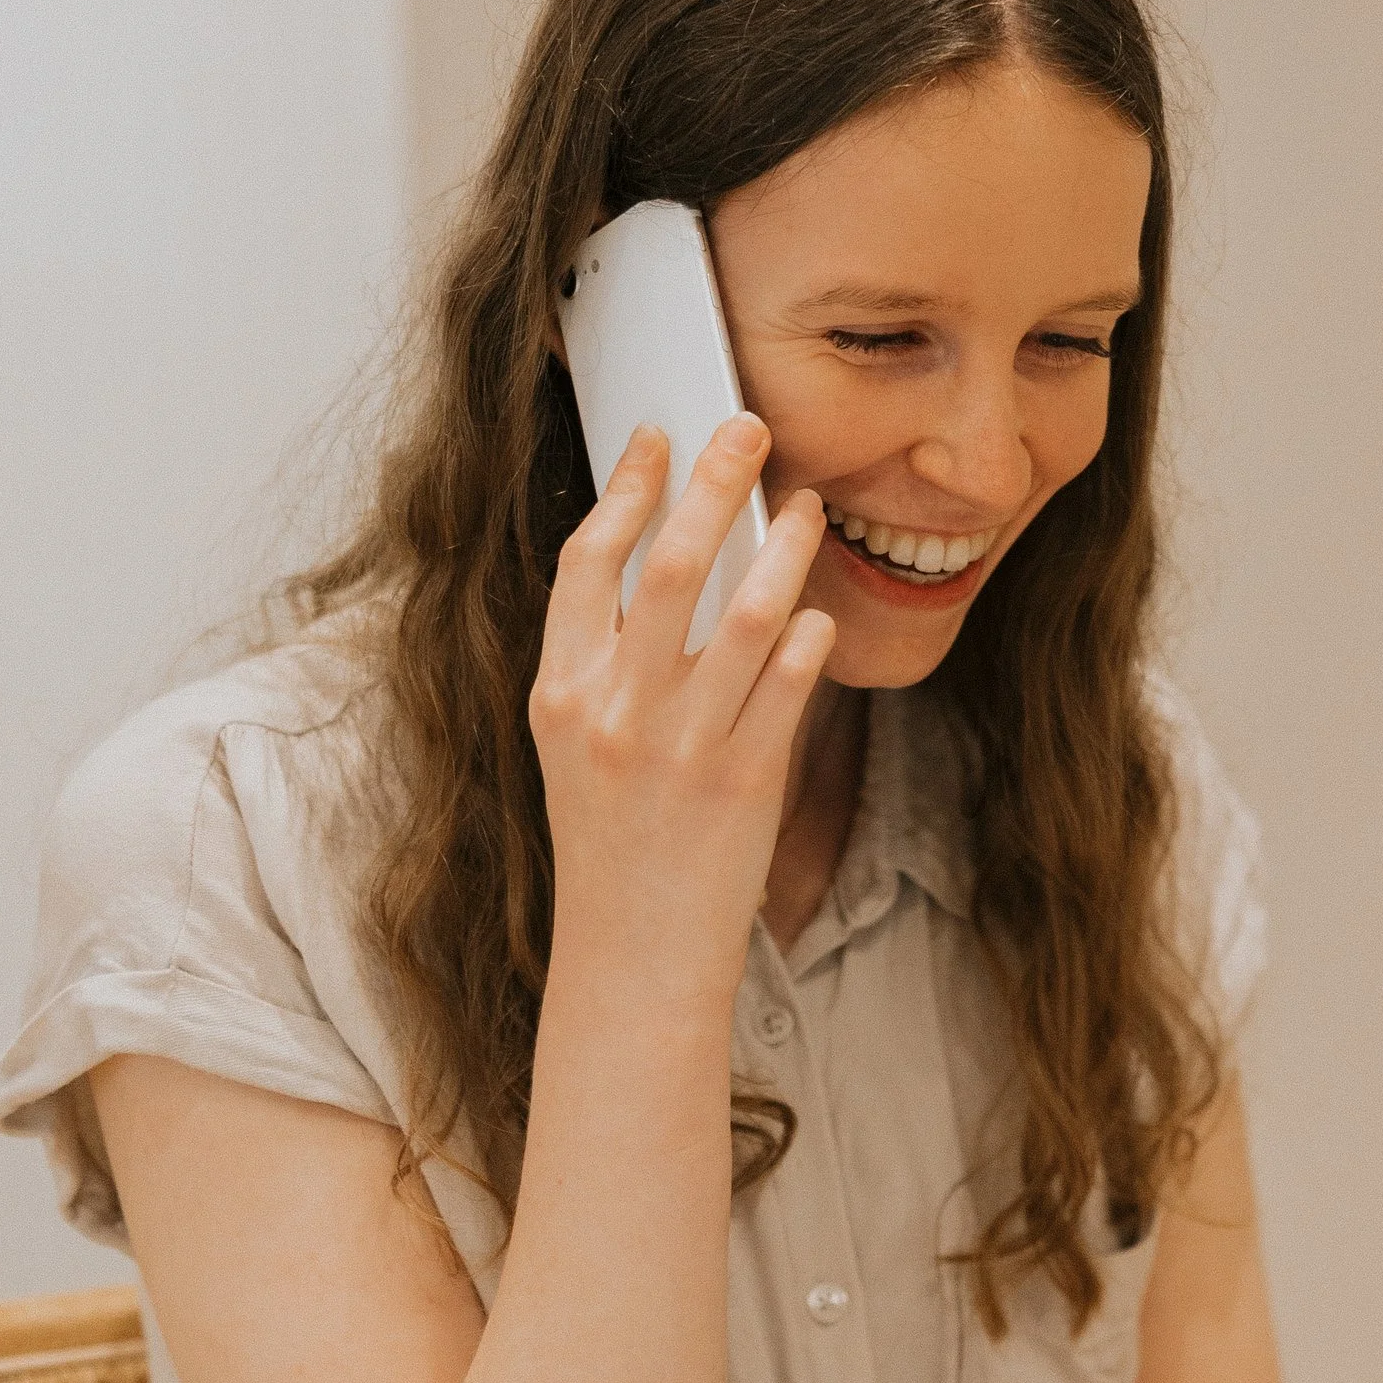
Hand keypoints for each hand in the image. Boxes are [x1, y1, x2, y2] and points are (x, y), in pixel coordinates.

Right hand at [529, 417, 834, 1020]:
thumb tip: (652, 560)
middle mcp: (619, 713)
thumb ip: (604, 662)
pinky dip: (812, 638)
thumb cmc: (610, 844)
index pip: (587, 563)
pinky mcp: (748, 781)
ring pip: (749, 616)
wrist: (634, 953)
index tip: (657, 438)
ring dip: (785, 548)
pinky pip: (794, 684)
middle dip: (714, 483)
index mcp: (562, 695)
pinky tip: (820, 613)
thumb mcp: (575, 746)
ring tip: (807, 508)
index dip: (625, 490)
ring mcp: (685, 747)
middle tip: (750, 429)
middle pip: (670, 566)